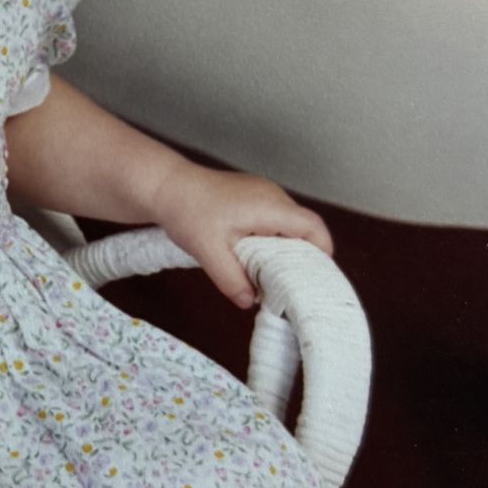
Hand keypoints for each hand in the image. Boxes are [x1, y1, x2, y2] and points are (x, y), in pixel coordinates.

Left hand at [151, 162, 333, 308]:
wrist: (165, 186)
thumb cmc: (186, 211)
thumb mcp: (208, 252)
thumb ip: (231, 280)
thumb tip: (249, 302)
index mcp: (269, 206)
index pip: (313, 227)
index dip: (321, 253)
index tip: (316, 278)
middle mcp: (272, 196)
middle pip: (305, 228)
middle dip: (302, 256)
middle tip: (293, 284)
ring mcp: (263, 193)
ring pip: (289, 224)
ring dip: (284, 248)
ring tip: (272, 275)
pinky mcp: (252, 196)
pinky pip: (274, 218)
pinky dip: (272, 239)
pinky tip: (255, 257)